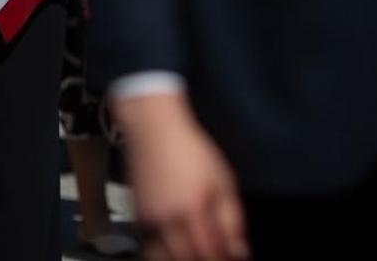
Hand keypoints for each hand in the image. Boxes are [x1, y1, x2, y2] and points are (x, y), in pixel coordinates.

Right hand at [114, 94, 247, 260]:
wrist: (154, 130)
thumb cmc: (189, 149)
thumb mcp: (223, 180)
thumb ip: (232, 218)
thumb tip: (239, 249)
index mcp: (193, 208)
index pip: (209, 252)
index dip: (222, 258)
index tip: (230, 255)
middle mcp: (168, 217)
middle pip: (186, 258)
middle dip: (202, 260)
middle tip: (214, 254)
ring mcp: (149, 218)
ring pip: (162, 258)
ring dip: (180, 259)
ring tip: (193, 252)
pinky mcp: (137, 216)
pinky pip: (149, 246)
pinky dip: (163, 252)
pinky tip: (175, 246)